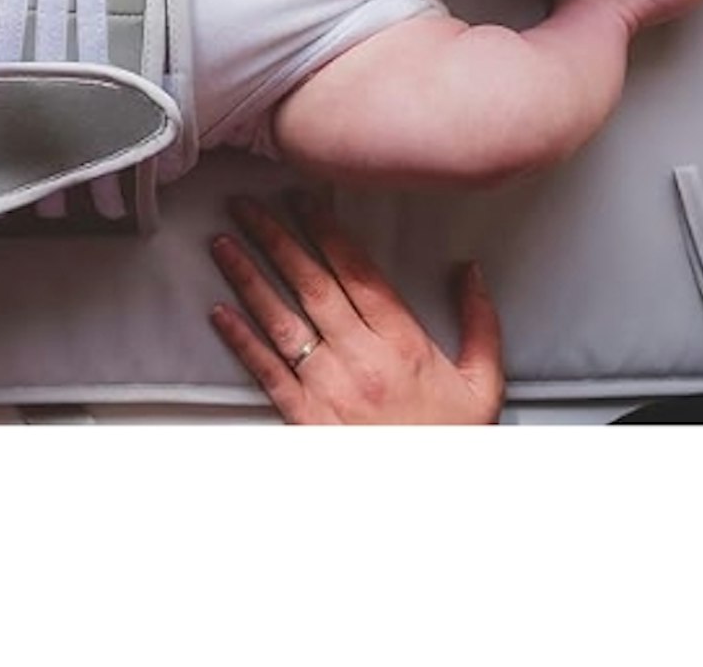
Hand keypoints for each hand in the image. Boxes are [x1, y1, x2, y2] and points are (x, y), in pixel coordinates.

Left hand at [209, 196, 503, 424]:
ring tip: (223, 244)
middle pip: (310, 284)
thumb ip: (479, 323)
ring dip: (248, 278)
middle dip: (275, 238)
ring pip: (281, 320)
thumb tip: (470, 272)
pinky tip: (219, 312)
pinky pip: (267, 372)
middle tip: (246, 204)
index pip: (357, 272)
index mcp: (402, 342)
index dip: (326, 230)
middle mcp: (361, 358)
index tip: (301, 199)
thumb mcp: (483, 383)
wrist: (430, 504)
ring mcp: (328, 388)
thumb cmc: (450, 442)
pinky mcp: (304, 418)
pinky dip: (240, 340)